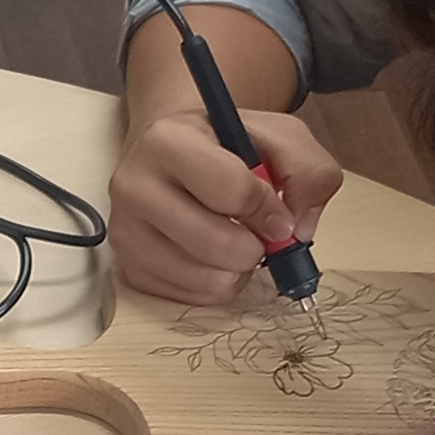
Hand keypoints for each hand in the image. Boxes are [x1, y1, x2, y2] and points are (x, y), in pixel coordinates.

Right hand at [110, 100, 342, 306]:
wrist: (174, 154)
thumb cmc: (226, 146)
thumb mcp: (279, 137)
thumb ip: (309, 172)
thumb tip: (298, 228)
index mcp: (167, 141)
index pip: (231, 191)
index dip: (268, 209)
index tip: (277, 212)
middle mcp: (133, 186)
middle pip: (215, 244)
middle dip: (255, 247)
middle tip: (259, 234)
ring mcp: (125, 232)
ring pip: (206, 279)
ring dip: (238, 268)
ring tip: (234, 240)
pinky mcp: (129, 268)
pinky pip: (192, 297)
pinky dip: (218, 284)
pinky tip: (213, 256)